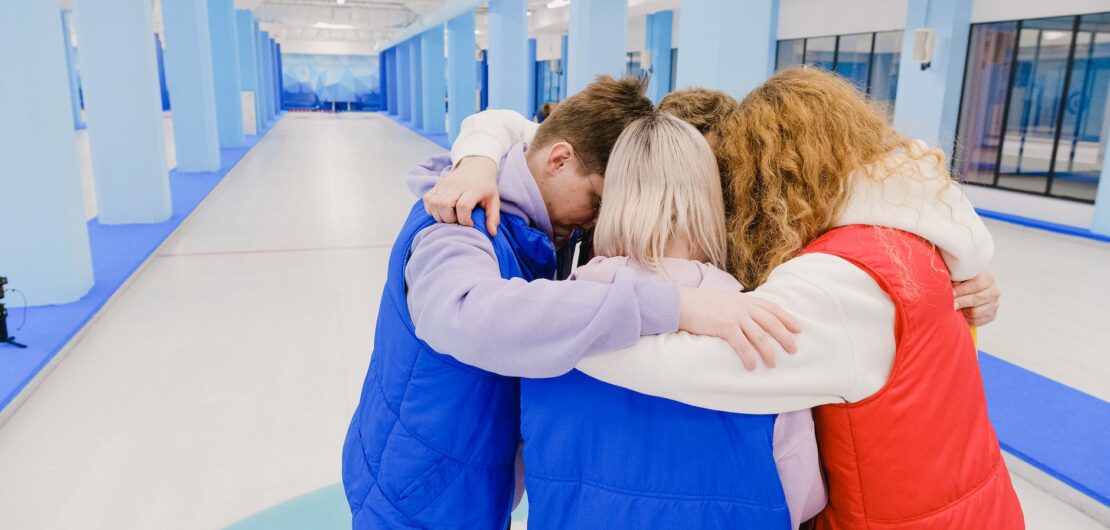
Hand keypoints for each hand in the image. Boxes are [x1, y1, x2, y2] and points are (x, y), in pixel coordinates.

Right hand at [424, 156, 501, 235]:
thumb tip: (492, 233)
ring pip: (433, 203)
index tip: (470, 224)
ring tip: (450, 216)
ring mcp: (445, 184)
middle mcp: (457, 185)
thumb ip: (493, 217)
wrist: (476, 165)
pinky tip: (441, 211)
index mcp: (473, 189)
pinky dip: (431, 209)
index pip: (463, 206)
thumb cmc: (486, 186)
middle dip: (449, 219)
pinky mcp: (438, 184)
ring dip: (439, 215)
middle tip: (457, 220)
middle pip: (444, 205)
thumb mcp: (494, 200)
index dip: (465, 220)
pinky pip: (427, 199)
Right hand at [678, 289, 800, 370]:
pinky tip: (752, 366)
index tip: (798, 328)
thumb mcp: (723, 300)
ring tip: (773, 364)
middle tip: (794, 350)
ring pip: (760, 336)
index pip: (772, 308)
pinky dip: (749, 357)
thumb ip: (737, 307)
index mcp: (744, 300)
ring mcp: (735, 316)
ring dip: (769, 352)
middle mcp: (743, 306)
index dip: (787, 318)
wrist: (679, 303)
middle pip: (771, 323)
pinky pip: (742, 345)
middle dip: (785, 337)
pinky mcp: (725, 326)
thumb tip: (746, 319)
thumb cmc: (699, 303)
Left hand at [954, 271, 999, 326]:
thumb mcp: (962, 277)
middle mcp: (994, 291)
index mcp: (988, 278)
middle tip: (950, 304)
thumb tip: (947, 286)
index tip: (951, 294)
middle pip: (976, 299)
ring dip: (963, 311)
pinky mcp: (992, 316)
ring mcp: (994, 304)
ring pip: (975, 312)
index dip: (962, 290)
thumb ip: (957, 279)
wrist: (974, 291)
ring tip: (954, 309)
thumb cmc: (964, 282)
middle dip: (961, 302)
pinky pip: (977, 321)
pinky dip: (967, 319)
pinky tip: (961, 315)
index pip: (976, 284)